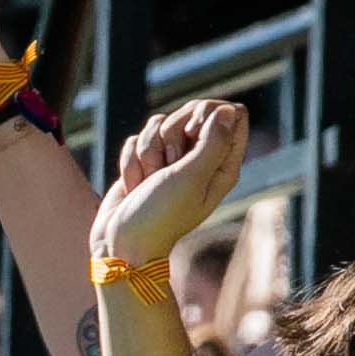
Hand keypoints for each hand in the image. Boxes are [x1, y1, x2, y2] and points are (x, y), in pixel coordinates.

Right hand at [90, 100, 249, 273]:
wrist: (122, 244)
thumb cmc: (160, 216)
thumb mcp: (192, 178)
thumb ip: (214, 142)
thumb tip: (228, 112)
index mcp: (222, 166)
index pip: (232, 114)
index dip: (209, 113)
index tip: (193, 132)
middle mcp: (200, 160)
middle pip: (193, 111)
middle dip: (173, 131)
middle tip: (169, 162)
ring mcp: (172, 162)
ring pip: (161, 123)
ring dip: (149, 151)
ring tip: (150, 181)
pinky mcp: (146, 163)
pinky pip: (138, 138)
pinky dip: (132, 161)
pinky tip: (135, 185)